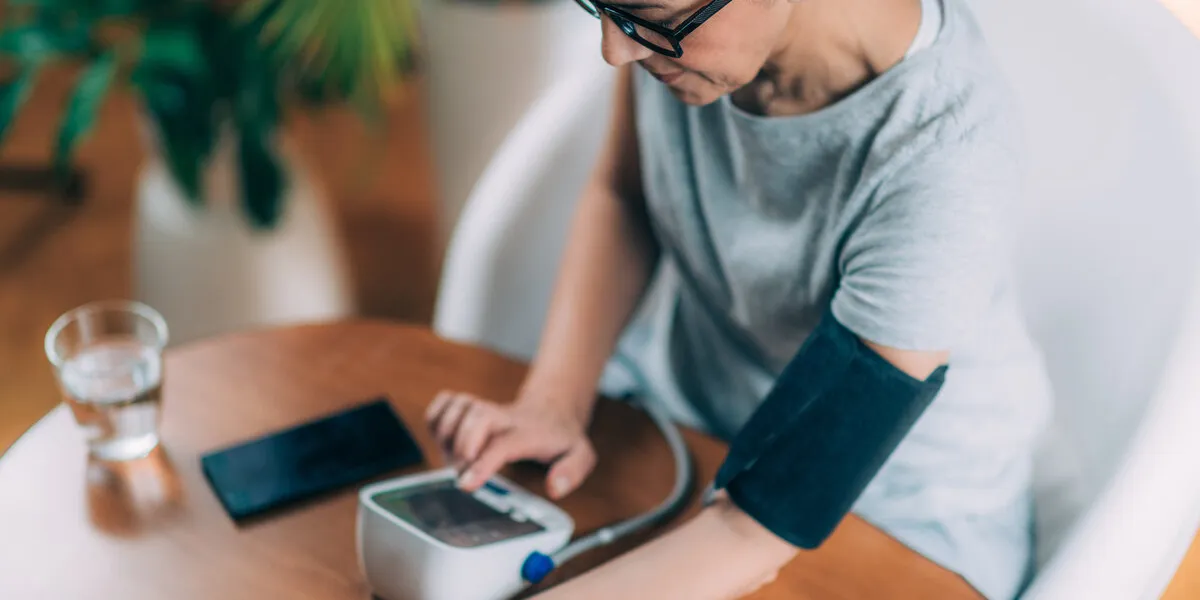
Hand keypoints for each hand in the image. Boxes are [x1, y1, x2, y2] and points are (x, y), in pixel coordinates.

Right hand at [425, 390, 596, 499]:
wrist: (551, 410)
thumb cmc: (560, 437)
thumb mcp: (581, 456)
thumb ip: (572, 472)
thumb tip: (554, 488)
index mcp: (529, 433)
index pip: (503, 444)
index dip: (482, 464)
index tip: (465, 484)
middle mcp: (504, 417)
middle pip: (477, 417)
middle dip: (461, 447)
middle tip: (462, 473)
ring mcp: (485, 408)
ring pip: (456, 408)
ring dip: (446, 436)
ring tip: (456, 460)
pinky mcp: (469, 405)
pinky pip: (443, 403)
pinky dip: (436, 419)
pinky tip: (445, 440)